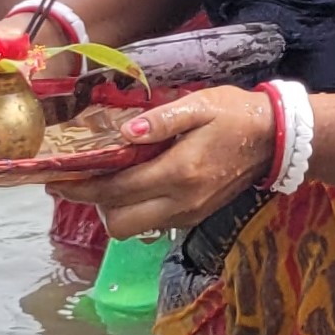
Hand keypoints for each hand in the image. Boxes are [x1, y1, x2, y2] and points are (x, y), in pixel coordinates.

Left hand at [53, 86, 276, 238]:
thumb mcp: (199, 105)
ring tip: (105, 180)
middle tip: (80, 180)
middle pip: (119, 223)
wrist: (275, 139)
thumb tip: (124, 131)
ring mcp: (189, 214)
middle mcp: (181, 202)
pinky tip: (133, 184)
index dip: (82, 187)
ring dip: (114, 210)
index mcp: (179, 173)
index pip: (116, 190)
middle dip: (94, 205)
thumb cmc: (235, 115)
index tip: (58, 180)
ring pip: (135, 228)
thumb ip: (160, 120)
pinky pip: (153, 223)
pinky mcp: (195, 217)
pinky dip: (136, 209)